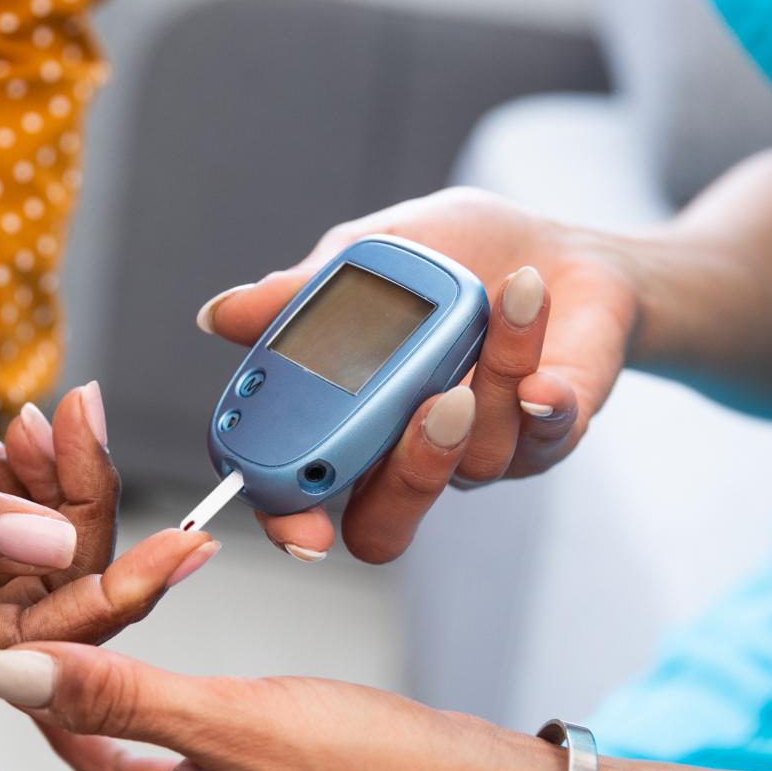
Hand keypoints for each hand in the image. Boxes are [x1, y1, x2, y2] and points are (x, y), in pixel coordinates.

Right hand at [0, 378, 215, 708]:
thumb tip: (55, 543)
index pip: (39, 640)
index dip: (122, 589)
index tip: (192, 542)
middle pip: (50, 597)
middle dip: (80, 503)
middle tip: (84, 408)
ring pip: (31, 560)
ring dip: (43, 481)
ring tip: (33, 410)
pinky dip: (5, 481)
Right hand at [195, 188, 638, 561]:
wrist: (551, 246)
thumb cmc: (452, 256)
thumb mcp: (368, 257)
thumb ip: (303, 293)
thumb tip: (220, 314)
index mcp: (349, 425)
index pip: (302, 496)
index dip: (288, 515)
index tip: (296, 512)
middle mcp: (408, 458)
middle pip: (383, 525)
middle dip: (407, 473)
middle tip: (430, 406)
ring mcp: (481, 454)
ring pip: (476, 459)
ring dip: (491, 373)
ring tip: (506, 299)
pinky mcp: (550, 434)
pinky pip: (546, 434)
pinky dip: (545, 398)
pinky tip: (540, 368)